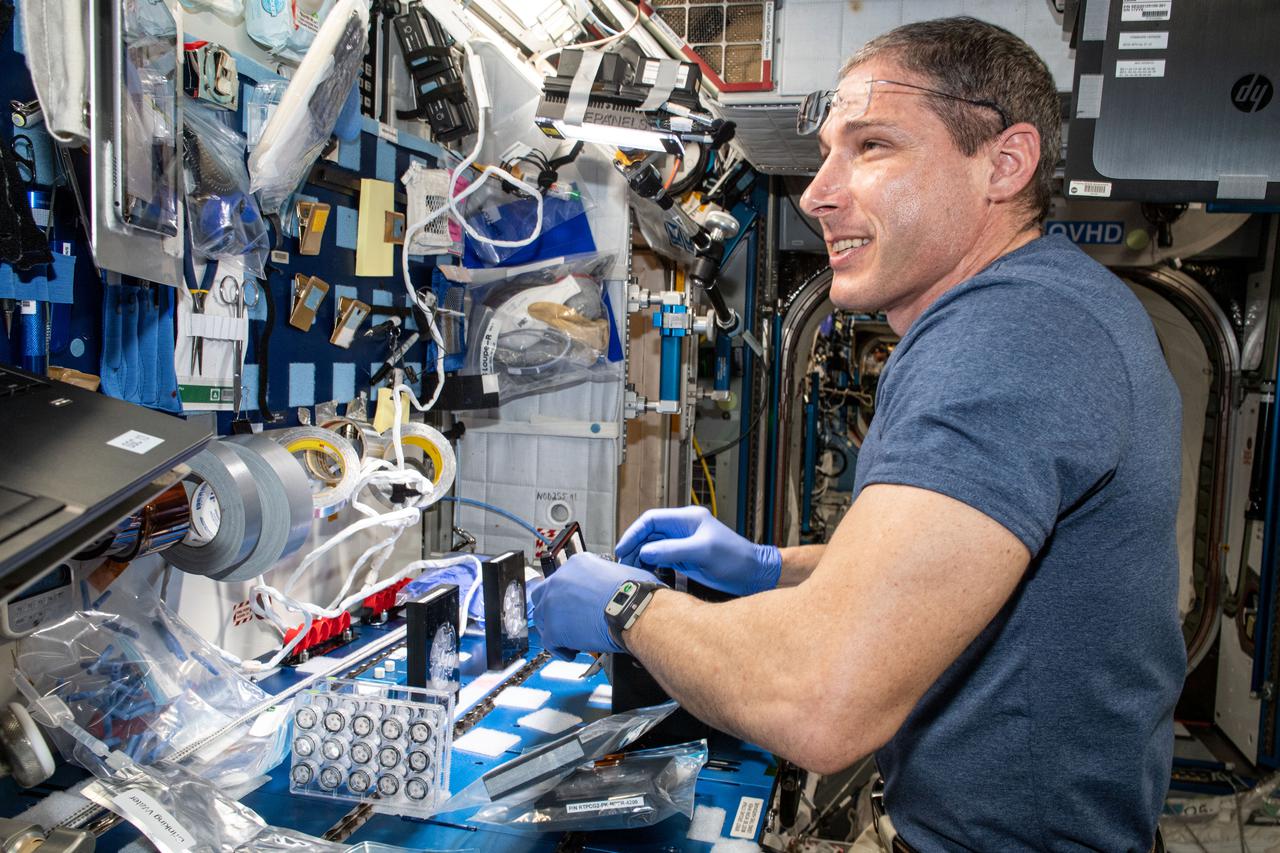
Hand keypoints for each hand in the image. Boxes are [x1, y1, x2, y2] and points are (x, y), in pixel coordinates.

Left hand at [530, 553, 661, 659]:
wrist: (633, 611)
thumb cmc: (634, 593)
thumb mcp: (617, 570)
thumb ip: (603, 576)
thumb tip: (609, 585)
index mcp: (577, 564)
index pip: (562, 578)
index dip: (567, 594)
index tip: (573, 603)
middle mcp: (560, 580)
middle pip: (543, 594)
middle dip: (552, 608)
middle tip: (566, 619)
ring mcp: (552, 604)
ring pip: (542, 618)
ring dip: (554, 628)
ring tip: (569, 638)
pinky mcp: (553, 628)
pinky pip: (549, 642)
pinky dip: (560, 649)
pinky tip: (571, 652)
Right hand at [614, 506, 780, 595]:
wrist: (752, 574)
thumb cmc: (735, 559)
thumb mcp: (702, 553)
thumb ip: (672, 550)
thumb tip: (645, 552)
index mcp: (687, 519)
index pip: (651, 520)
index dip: (634, 533)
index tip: (623, 548)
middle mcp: (683, 528)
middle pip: (649, 533)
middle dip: (634, 546)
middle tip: (623, 563)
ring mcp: (683, 543)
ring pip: (653, 546)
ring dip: (640, 557)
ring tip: (632, 571)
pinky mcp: (685, 557)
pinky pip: (661, 558)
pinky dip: (650, 565)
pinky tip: (646, 574)